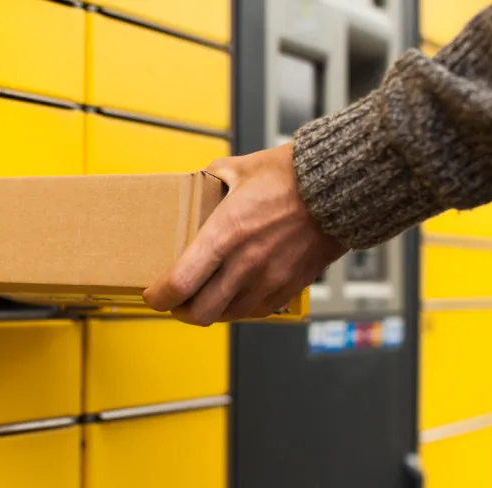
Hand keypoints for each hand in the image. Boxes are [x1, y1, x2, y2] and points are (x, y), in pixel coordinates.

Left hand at [143, 143, 347, 325]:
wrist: (340, 188)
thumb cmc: (291, 176)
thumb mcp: (238, 169)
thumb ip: (209, 179)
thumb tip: (194, 184)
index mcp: (225, 233)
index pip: (180, 283)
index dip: (158, 296)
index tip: (151, 294)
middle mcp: (245, 263)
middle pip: (199, 312)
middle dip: (179, 311)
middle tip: (174, 301)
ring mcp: (269, 279)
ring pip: (227, 315)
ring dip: (209, 311)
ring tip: (202, 297)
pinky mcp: (288, 288)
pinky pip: (255, 311)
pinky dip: (238, 308)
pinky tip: (233, 294)